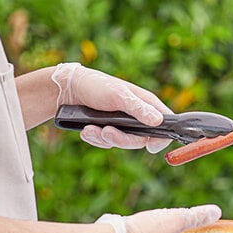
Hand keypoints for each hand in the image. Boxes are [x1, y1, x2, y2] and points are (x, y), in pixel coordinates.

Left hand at [52, 62, 171, 152]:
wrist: (67, 90)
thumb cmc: (96, 85)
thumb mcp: (118, 95)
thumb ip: (138, 109)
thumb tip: (158, 121)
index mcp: (146, 104)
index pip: (165, 124)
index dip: (162, 138)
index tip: (151, 147)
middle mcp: (138, 116)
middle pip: (142, 140)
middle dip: (122, 139)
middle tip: (106, 132)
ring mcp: (124, 125)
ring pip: (123, 144)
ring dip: (105, 139)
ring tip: (90, 129)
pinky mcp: (110, 130)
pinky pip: (108, 143)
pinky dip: (96, 139)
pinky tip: (86, 130)